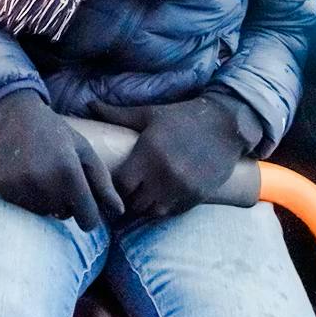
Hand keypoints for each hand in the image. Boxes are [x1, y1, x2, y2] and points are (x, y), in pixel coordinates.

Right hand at [0, 90, 122, 229]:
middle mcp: (43, 183)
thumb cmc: (53, 130)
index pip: (87, 218)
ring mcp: (20, 187)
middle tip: (58, 177)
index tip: (86, 208)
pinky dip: (26, 195)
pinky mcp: (2, 187)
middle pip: (64, 215)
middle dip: (65, 203)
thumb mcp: (83, 150)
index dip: (89, 216)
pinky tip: (24, 173)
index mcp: (68, 173)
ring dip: (46, 200)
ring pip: (42, 211)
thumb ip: (103, 182)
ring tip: (41, 173)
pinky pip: (22, 205)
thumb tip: (119, 211)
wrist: (11, 112)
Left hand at [90, 91, 264, 217]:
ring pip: (153, 211)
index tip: (117, 181)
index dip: (116, 186)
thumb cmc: (182, 117)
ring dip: (146, 205)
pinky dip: (165, 207)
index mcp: (149, 153)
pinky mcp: (197, 196)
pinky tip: (164, 195)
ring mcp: (182, 187)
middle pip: (135, 203)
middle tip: (129, 190)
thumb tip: (90, 104)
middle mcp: (164, 174)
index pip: (121, 185)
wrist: (225, 125)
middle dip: (129, 198)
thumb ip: (117, 114)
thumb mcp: (149, 113)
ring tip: (145, 193)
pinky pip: (172, 212)